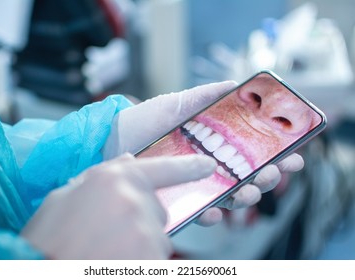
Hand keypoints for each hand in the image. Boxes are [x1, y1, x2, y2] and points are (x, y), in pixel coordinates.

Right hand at [21, 153, 215, 258]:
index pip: (161, 168)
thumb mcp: (63, 197)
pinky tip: (115, 260)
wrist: (39, 269)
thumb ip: (99, 176)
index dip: (187, 167)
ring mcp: (145, 233)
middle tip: (111, 231)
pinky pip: (155, 256)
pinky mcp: (151, 260)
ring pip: (157, 235)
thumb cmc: (47, 240)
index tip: (207, 166)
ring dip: (139, 242)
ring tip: (109, 250)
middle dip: (141, 218)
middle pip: (157, 209)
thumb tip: (129, 160)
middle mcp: (134, 201)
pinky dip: (140, 259)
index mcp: (112, 179)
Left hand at [102, 82, 303, 226]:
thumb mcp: (178, 103)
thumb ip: (206, 96)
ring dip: (246, 197)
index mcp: (215, 146)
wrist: (115, 137)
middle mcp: (210, 167)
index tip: (293, 155)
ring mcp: (195, 185)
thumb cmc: (146, 119)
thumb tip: (234, 84)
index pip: (252, 154)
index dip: (275, 156)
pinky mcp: (179, 199)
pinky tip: (215, 209)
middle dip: (267, 178)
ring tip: (249, 190)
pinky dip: (211, 214)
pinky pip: (200, 212)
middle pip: (248, 178)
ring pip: (229, 198)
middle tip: (274, 171)